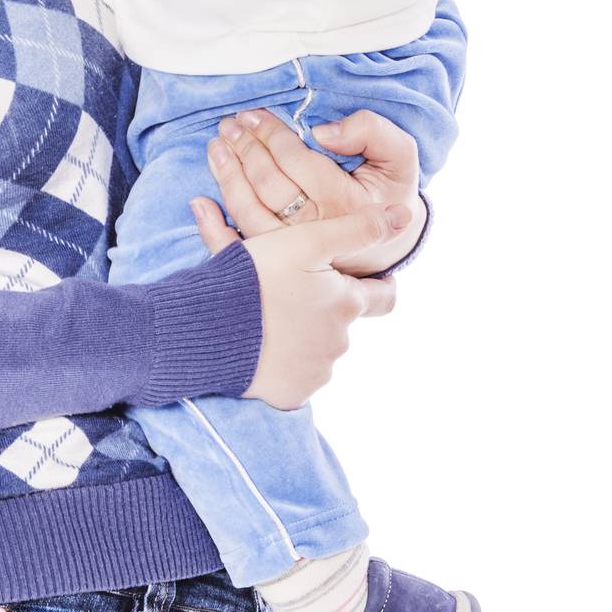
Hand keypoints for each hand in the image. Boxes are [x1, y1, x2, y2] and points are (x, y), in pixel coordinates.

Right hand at [193, 193, 404, 408]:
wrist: (205, 328)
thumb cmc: (255, 279)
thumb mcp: (306, 241)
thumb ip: (356, 229)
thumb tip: (405, 216)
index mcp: (346, 304)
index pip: (383, 297)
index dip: (379, 285)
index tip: (368, 279)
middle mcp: (338, 343)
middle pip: (343, 323)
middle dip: (327, 309)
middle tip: (293, 292)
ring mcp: (314, 374)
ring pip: (319, 350)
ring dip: (302, 336)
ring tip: (268, 316)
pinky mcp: (289, 395)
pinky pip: (295, 377)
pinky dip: (283, 363)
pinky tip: (259, 344)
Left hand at [200, 108, 424, 276]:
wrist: (388, 242)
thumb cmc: (389, 191)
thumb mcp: (398, 156)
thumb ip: (371, 133)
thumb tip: (322, 133)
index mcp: (346, 203)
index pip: (297, 162)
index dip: (271, 135)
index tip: (253, 115)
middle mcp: (319, 231)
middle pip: (269, 185)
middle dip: (244, 149)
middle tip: (228, 125)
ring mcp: (296, 252)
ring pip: (250, 213)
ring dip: (227, 177)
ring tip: (216, 147)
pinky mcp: (280, 264)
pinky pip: (242, 247)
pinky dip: (216, 227)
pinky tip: (201, 201)